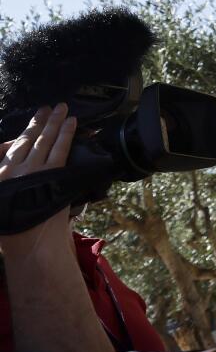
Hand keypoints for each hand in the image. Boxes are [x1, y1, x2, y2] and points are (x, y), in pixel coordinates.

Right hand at [0, 104, 76, 259]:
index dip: (24, 131)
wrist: (29, 244)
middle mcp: (14, 169)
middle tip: (49, 106)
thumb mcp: (0, 202)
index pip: (11, 147)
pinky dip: (66, 133)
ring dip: (54, 122)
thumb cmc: (12, 229)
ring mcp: (34, 170)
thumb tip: (9, 154)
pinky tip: (72, 122)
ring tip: (63, 108)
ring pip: (46, 140)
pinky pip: (60, 148)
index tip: (33, 118)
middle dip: (40, 121)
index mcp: (0, 175)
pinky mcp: (52, 174)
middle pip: (29, 139)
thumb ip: (5, 176)